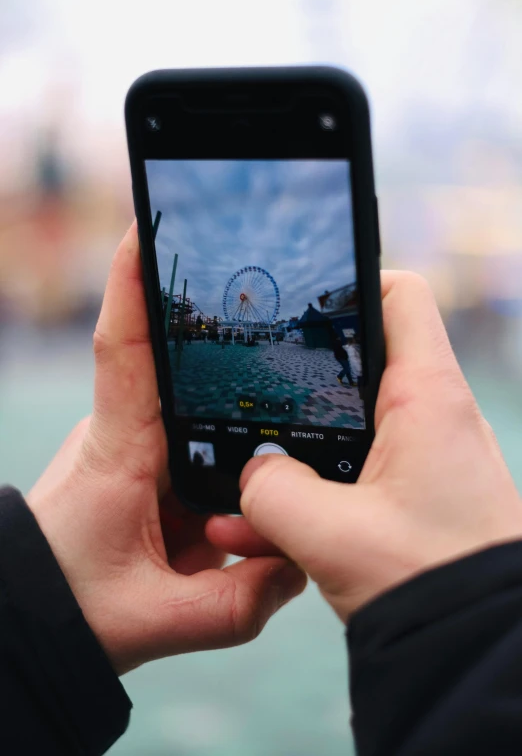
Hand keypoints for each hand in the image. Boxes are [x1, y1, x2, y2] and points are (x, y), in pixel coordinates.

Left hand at [27, 223, 304, 673]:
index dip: (132, 281)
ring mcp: (137, 444)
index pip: (123, 347)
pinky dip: (226, 435)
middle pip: (171, 360)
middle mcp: (127, 433)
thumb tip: (298, 562)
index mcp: (121, 452)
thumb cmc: (77, 607)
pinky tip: (262, 458)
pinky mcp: (149, 463)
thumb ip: (241, 602)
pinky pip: (195, 434)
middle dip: (213, 323)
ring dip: (231, 398)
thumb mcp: (162, 620)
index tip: (148, 222)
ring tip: (288, 386)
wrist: (39, 615)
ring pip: (194, 404)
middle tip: (269, 288)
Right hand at [208, 272, 521, 621]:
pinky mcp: (413, 498)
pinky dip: (314, 492)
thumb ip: (272, 492)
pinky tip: (261, 529)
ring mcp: (424, 459)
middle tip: (252, 394)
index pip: (401, 297)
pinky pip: (354, 476)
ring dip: (297, 454)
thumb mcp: (330, 534)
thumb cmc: (433, 584)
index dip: (352, 281)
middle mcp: (433, 419)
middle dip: (300, 385)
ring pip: (348, 430)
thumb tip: (254, 474)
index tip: (302, 299)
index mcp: (428, 399)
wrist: (477, 653)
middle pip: (361, 365)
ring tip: (243, 487)